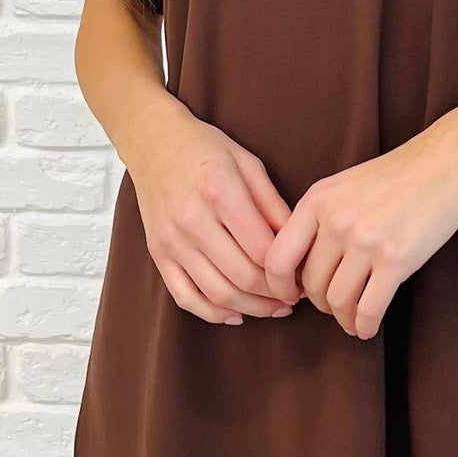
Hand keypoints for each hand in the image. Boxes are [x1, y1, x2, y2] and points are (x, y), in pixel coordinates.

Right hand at [128, 104, 297, 326]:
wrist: (153, 142)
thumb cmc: (205, 148)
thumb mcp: (248, 164)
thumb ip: (273, 205)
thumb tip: (299, 244)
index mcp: (220, 192)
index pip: (262, 249)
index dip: (289, 271)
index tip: (304, 276)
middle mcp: (192, 220)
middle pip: (242, 276)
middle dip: (275, 295)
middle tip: (294, 297)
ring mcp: (171, 241)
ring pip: (216, 294)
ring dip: (251, 309)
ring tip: (273, 308)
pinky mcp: (158, 253)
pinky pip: (185, 297)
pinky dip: (213, 313)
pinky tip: (236, 314)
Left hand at [261, 123, 457, 339]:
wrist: (444, 163)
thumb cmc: (394, 177)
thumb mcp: (342, 187)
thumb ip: (317, 220)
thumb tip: (297, 269)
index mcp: (317, 201)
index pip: (277, 258)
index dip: (278, 286)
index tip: (291, 296)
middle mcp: (336, 221)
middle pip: (310, 284)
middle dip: (319, 303)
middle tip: (332, 306)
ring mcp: (365, 241)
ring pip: (337, 300)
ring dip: (343, 317)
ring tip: (351, 318)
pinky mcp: (396, 259)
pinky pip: (369, 309)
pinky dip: (365, 326)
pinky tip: (368, 328)